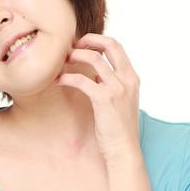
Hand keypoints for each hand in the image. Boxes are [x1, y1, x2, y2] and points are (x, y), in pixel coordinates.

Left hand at [54, 33, 140, 160]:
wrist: (124, 150)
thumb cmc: (119, 128)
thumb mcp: (121, 101)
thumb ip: (112, 85)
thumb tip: (97, 74)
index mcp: (132, 78)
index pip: (116, 46)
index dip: (97, 41)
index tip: (81, 45)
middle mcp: (128, 79)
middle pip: (110, 44)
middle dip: (88, 40)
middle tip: (71, 47)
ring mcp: (118, 88)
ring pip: (94, 58)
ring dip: (75, 56)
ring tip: (62, 61)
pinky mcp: (105, 99)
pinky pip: (82, 80)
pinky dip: (67, 77)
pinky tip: (57, 80)